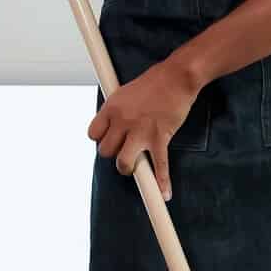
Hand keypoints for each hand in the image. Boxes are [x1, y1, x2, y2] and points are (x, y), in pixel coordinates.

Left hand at [89, 62, 198, 201]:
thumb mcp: (125, 91)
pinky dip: (161, 181)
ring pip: (123, 162)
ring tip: (135, 167)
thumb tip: (115, 124)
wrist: (177, 77)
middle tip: (126, 150)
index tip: (111, 140)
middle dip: (115, 154)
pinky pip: (158, 165)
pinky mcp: (159, 138)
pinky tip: (164, 193)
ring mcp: (141, 131)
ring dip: (128, 168)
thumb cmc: (155, 82)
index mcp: (111, 108)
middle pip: (106, 151)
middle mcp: (122, 121)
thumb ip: (118, 110)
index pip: (93, 134)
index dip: (101, 140)